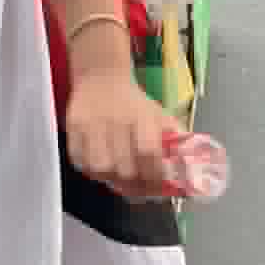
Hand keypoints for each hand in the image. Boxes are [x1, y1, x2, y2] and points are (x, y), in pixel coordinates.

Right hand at [64, 65, 180, 200]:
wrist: (101, 77)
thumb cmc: (135, 103)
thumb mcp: (160, 116)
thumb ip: (177, 142)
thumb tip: (193, 173)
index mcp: (141, 116)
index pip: (149, 154)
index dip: (155, 175)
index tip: (158, 184)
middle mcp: (115, 120)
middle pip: (124, 168)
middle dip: (134, 184)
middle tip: (138, 187)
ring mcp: (90, 123)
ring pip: (99, 169)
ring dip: (111, 179)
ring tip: (117, 178)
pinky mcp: (72, 126)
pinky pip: (79, 161)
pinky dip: (90, 171)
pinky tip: (100, 166)